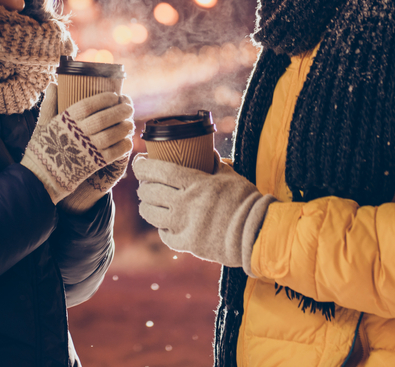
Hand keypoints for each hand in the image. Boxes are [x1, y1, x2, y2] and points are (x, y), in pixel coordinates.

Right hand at [21, 85, 132, 203]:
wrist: (41, 178)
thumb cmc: (42, 148)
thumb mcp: (42, 124)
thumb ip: (49, 103)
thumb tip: (53, 84)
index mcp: (65, 121)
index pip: (89, 104)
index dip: (104, 99)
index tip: (114, 96)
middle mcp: (78, 133)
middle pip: (104, 118)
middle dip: (120, 110)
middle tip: (129, 106)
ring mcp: (87, 149)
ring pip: (112, 134)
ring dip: (124, 127)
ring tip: (130, 123)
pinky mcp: (94, 164)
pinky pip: (114, 153)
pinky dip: (124, 145)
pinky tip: (127, 141)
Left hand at [133, 155, 274, 274]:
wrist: (255, 233)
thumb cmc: (245, 201)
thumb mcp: (230, 175)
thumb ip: (215, 163)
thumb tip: (207, 150)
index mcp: (195, 183)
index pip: (159, 170)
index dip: (143, 166)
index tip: (139, 162)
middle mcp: (185, 204)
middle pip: (150, 191)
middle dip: (142, 185)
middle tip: (144, 182)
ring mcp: (184, 225)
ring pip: (151, 213)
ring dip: (145, 205)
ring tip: (147, 202)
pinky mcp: (187, 243)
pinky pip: (164, 234)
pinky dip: (161, 227)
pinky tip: (164, 222)